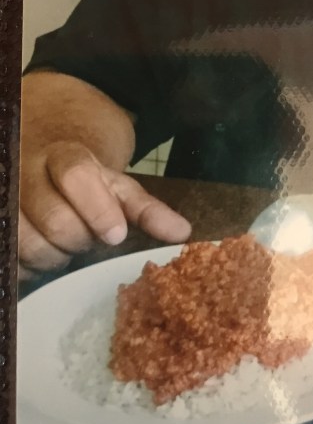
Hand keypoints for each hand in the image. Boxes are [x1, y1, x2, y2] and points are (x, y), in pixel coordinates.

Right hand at [19, 140, 191, 274]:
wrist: (43, 158)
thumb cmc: (87, 183)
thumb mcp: (118, 187)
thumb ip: (148, 209)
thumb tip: (183, 234)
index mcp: (65, 156)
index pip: (77, 175)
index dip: (97, 207)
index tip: (116, 234)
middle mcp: (27, 171)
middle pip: (54, 220)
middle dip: (80, 239)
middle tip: (90, 238)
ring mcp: (5, 198)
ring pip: (28, 244)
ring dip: (56, 256)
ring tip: (67, 244)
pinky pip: (11, 260)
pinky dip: (31, 267)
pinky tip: (44, 253)